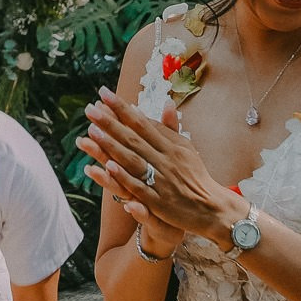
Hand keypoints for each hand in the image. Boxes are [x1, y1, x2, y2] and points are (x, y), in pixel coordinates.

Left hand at [78, 90, 234, 246]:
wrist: (211, 208)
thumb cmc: (195, 175)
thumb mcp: (186, 148)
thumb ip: (171, 128)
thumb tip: (164, 102)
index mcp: (171, 145)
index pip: (142, 123)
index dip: (122, 108)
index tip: (103, 93)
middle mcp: (165, 158)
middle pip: (134, 137)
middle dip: (110, 122)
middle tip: (89, 108)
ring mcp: (161, 179)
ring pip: (133, 159)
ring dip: (111, 145)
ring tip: (91, 131)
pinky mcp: (159, 201)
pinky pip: (139, 187)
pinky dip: (124, 176)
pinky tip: (108, 167)